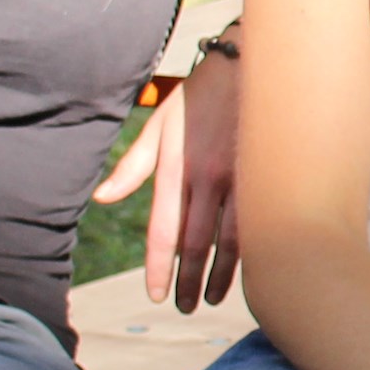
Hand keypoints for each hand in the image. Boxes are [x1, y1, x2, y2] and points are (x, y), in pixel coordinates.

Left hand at [93, 50, 240, 312]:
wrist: (252, 62)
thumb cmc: (201, 93)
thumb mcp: (160, 124)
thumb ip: (133, 165)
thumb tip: (102, 199)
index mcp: (175, 167)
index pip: (162, 230)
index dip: (157, 266)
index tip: (155, 294)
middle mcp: (206, 178)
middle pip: (195, 243)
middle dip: (189, 281)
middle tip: (184, 307)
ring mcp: (240, 178)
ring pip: (229, 240)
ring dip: (220, 275)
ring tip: (213, 299)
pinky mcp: (268, 175)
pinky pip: (257, 222)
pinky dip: (250, 252)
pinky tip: (249, 268)